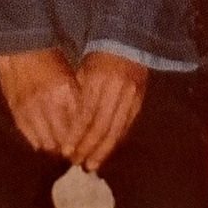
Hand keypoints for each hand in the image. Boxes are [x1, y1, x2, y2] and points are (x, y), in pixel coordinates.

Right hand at [0, 48, 80, 155]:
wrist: (19, 51)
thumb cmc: (49, 60)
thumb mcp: (69, 76)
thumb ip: (77, 100)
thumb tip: (85, 126)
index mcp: (65, 92)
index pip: (78, 128)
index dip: (82, 141)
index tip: (84, 146)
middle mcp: (48, 104)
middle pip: (63, 140)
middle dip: (69, 148)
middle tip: (72, 150)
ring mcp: (31, 110)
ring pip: (46, 143)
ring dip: (54, 147)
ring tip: (58, 145)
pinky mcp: (18, 114)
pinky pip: (31, 138)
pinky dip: (38, 141)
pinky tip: (43, 138)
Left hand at [68, 51, 147, 170]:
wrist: (127, 43)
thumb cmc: (98, 57)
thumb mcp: (83, 69)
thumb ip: (78, 95)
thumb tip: (68, 126)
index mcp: (97, 80)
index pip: (86, 115)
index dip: (76, 135)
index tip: (67, 151)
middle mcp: (115, 89)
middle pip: (101, 126)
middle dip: (89, 148)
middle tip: (78, 164)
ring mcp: (130, 96)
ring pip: (116, 130)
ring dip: (104, 151)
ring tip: (92, 165)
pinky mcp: (140, 100)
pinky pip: (127, 125)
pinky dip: (116, 140)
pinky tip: (107, 151)